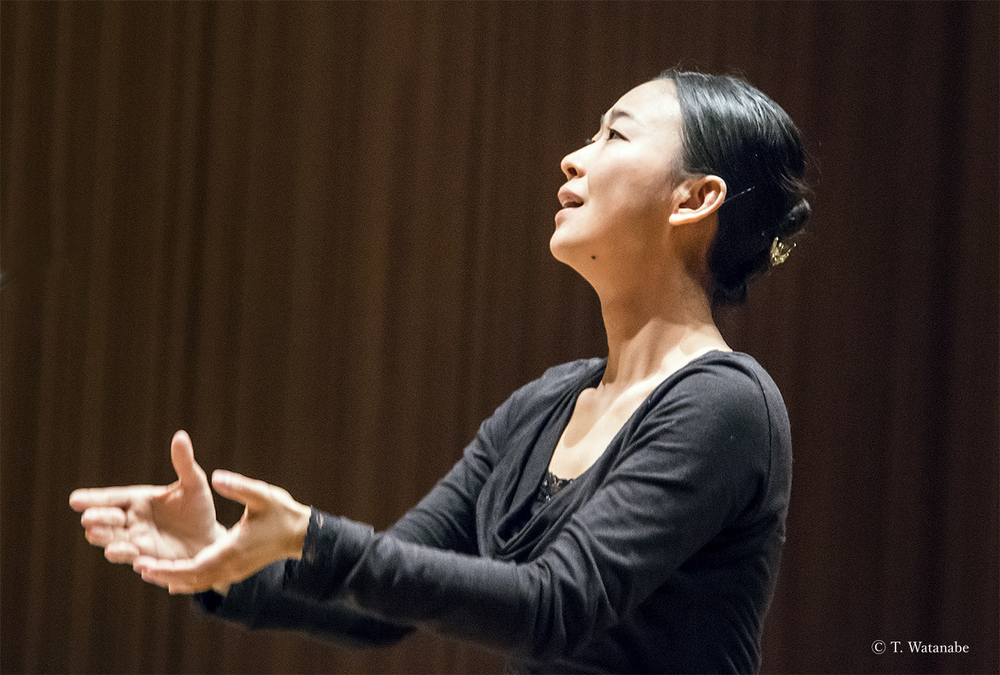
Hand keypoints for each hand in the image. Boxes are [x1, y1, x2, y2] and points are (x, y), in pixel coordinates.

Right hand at [70, 430, 224, 565]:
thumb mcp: (194, 485)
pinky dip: (129, 557)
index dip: (94, 499)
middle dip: (99, 519)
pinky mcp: (148, 560)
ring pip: (115, 541)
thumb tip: (180, 435)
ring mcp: (137, 541)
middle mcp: (132, 521)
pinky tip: (128, 555)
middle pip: (109, 520)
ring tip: (97, 537)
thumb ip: (184, 464)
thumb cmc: (198, 509)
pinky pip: (135, 559)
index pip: (112, 498)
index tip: (74, 500)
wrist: (209, 539)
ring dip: (107, 540)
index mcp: (139, 500)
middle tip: (89, 518)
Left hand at [132, 469, 311, 593]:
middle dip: (163, 574)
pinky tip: (172, 579)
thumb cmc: (281, 513)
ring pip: (197, 582)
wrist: (300, 534)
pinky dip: (187, 579)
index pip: (195, 567)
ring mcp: (233, 571)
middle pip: (191, 579)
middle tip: (138, 567)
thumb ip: (239, 486)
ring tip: (147, 571)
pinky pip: (206, 580)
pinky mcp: (235, 570)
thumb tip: (216, 477)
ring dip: (173, 577)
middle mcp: (230, 566)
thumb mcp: (262, 495)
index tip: (145, 564)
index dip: (168, 568)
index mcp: (233, 550)